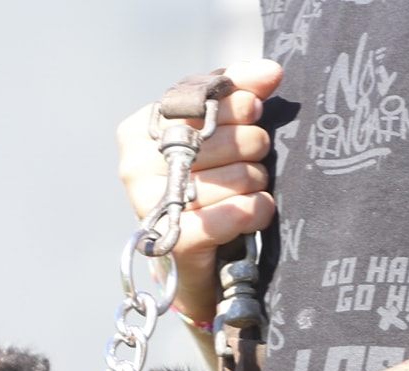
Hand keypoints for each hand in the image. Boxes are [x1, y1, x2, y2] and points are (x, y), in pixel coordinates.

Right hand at [115, 60, 281, 327]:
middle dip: (252, 147)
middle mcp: (136, 165)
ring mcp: (151, 204)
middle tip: (252, 161)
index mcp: (140, 130)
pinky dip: (255, 211)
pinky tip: (257, 211)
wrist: (192, 260)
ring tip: (250, 190)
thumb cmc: (204, 187)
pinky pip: (235, 213)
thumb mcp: (215, 135)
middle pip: (221, 138)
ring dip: (256, 182)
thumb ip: (239, 95)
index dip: (238, 104)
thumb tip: (272, 72)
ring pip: (236, 177)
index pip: (201, 100)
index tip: (254, 112)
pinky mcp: (176, 239)